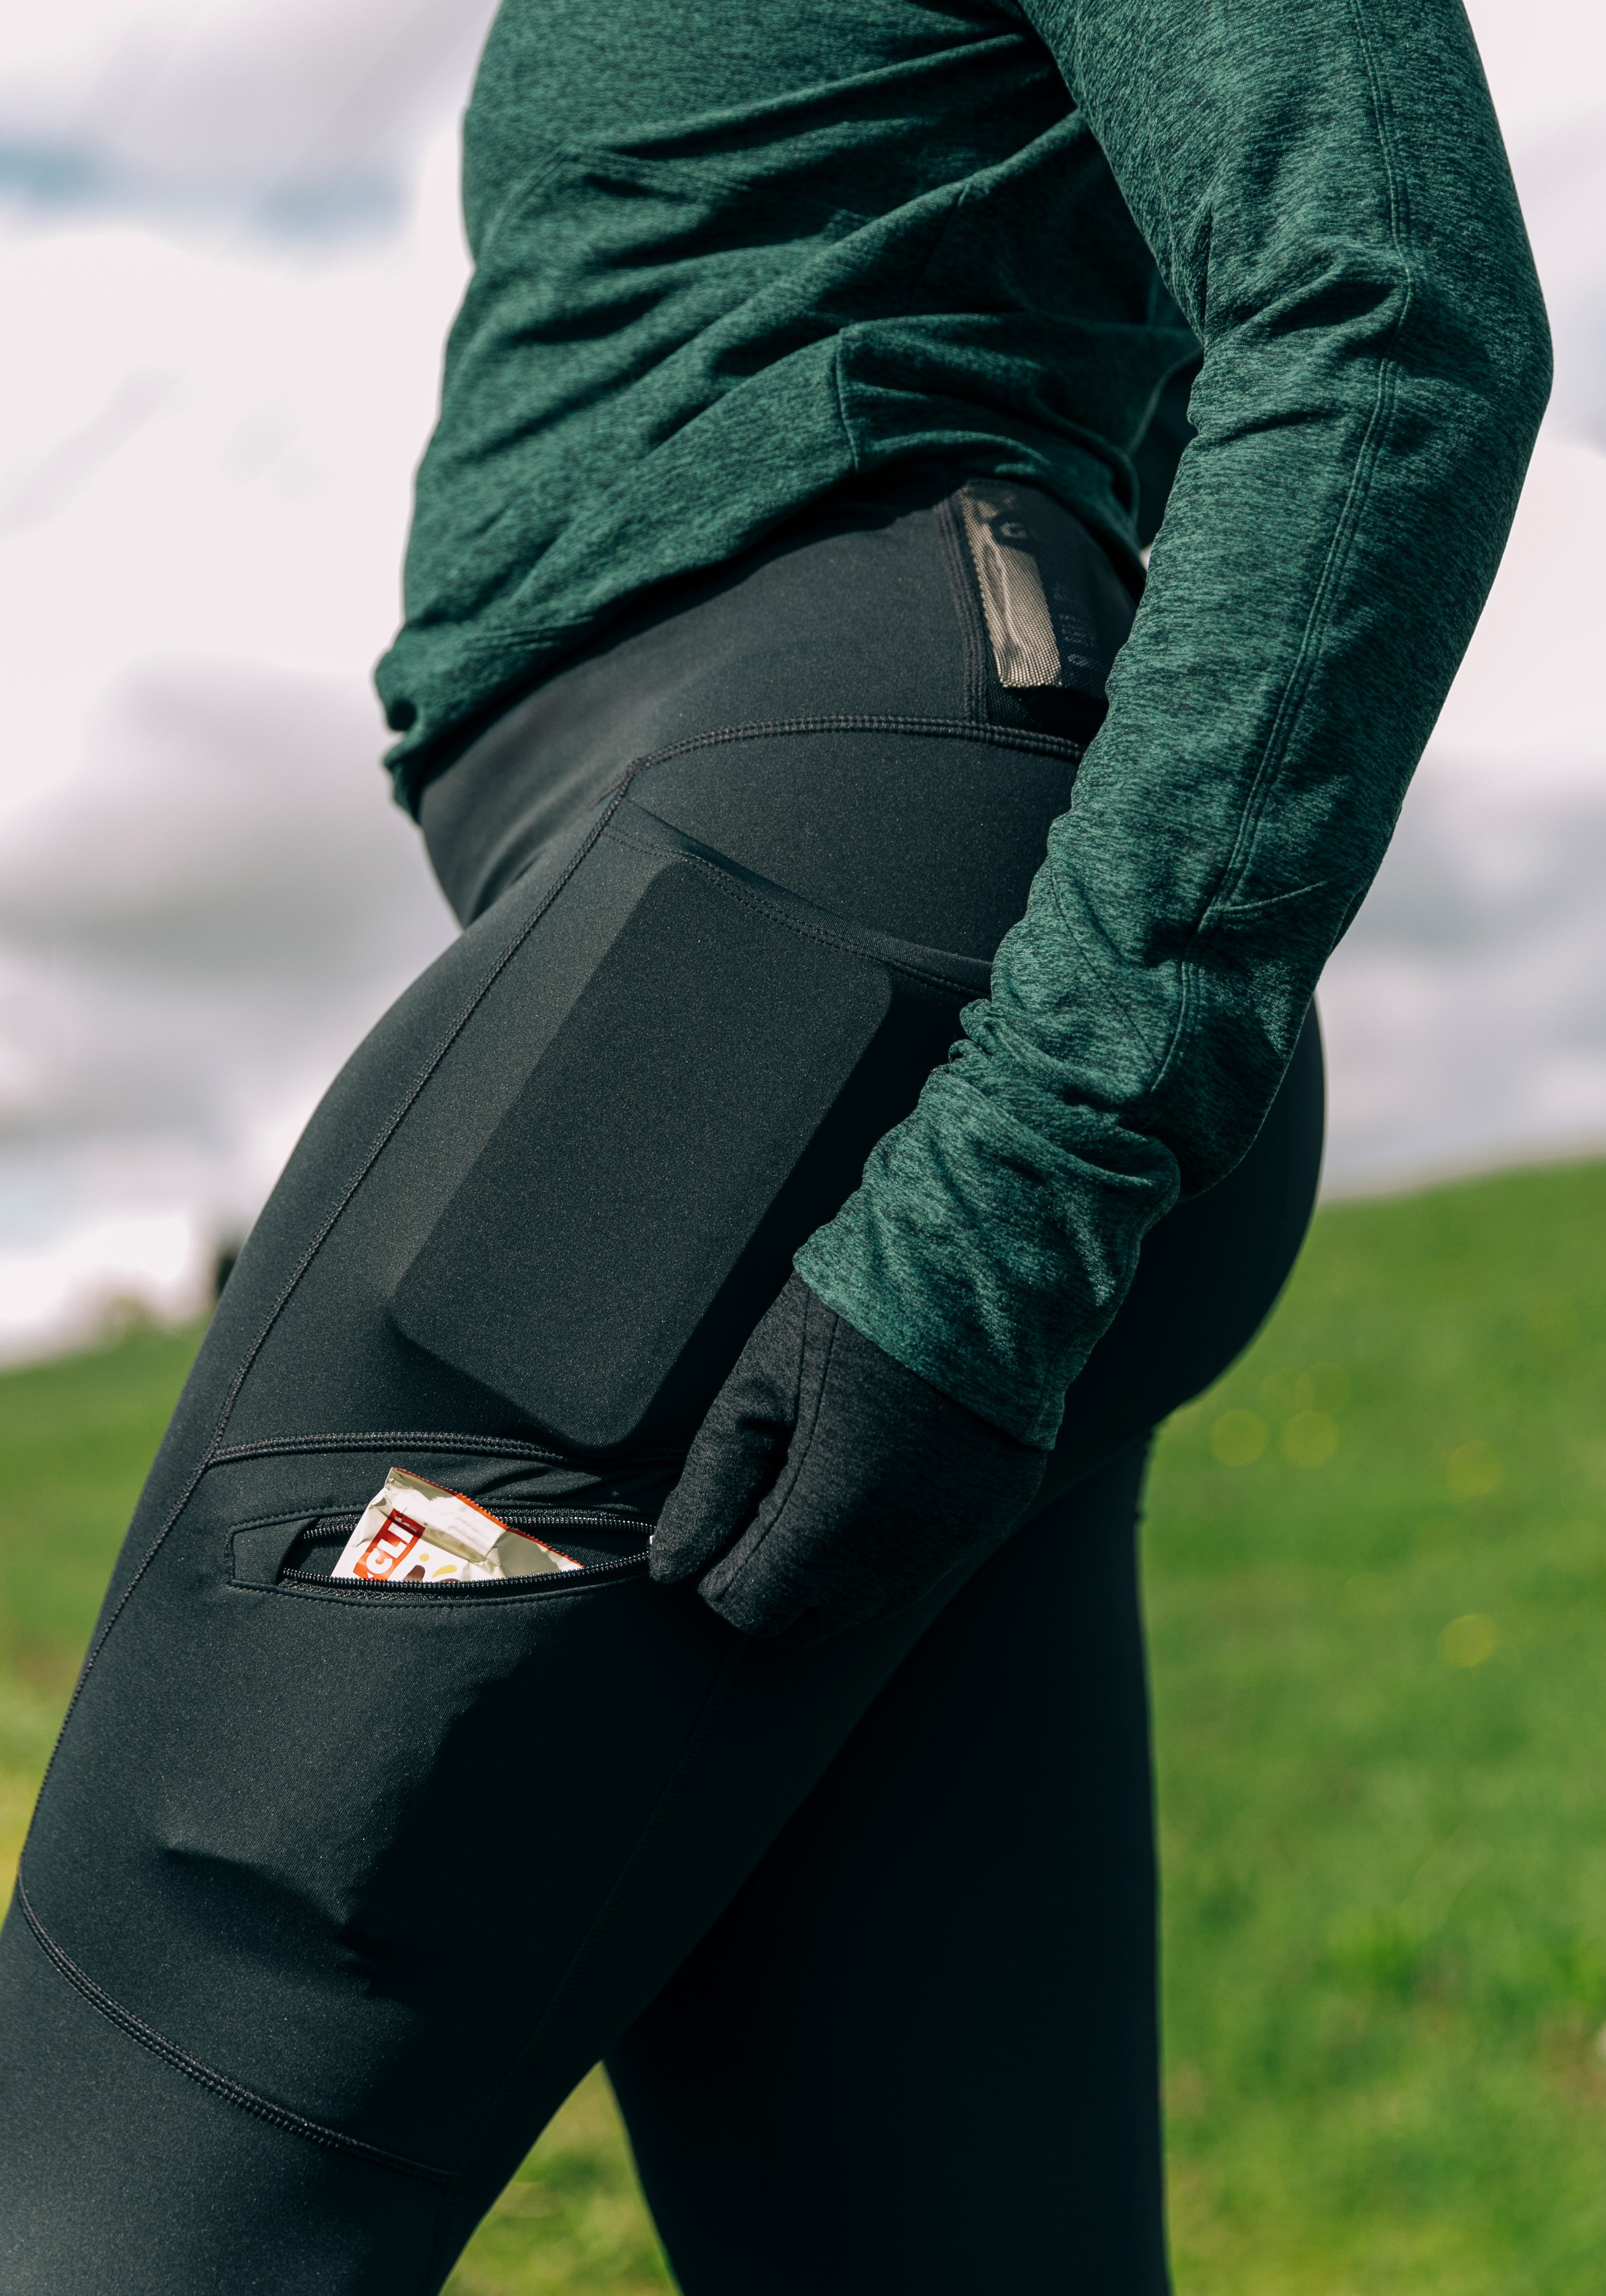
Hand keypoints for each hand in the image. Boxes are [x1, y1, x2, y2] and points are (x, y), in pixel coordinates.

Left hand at [649, 1274, 1047, 1644]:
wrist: (979, 1265)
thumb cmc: (861, 1311)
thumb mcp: (759, 1384)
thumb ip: (710, 1483)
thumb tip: (670, 1561)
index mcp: (825, 1522)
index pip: (746, 1609)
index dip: (721, 1566)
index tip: (730, 1509)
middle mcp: (894, 1555)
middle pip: (806, 1622)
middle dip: (773, 1574)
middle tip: (772, 1490)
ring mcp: (949, 1544)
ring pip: (866, 1604)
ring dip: (832, 1564)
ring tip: (830, 1469)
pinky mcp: (989, 1520)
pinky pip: (920, 1568)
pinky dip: (890, 1541)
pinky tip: (885, 1468)